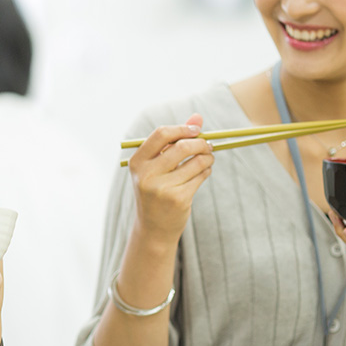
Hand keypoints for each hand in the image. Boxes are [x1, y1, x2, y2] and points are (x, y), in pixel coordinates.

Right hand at [128, 114, 214, 247]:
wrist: (153, 227)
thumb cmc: (156, 190)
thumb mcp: (158, 165)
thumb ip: (175, 140)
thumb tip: (198, 117)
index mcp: (137, 162)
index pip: (161, 134)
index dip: (182, 129)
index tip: (197, 130)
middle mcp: (147, 175)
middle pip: (181, 147)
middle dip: (200, 143)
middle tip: (208, 145)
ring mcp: (162, 188)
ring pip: (195, 162)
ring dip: (207, 157)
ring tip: (208, 158)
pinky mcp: (178, 199)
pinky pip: (200, 177)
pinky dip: (207, 171)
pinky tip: (204, 172)